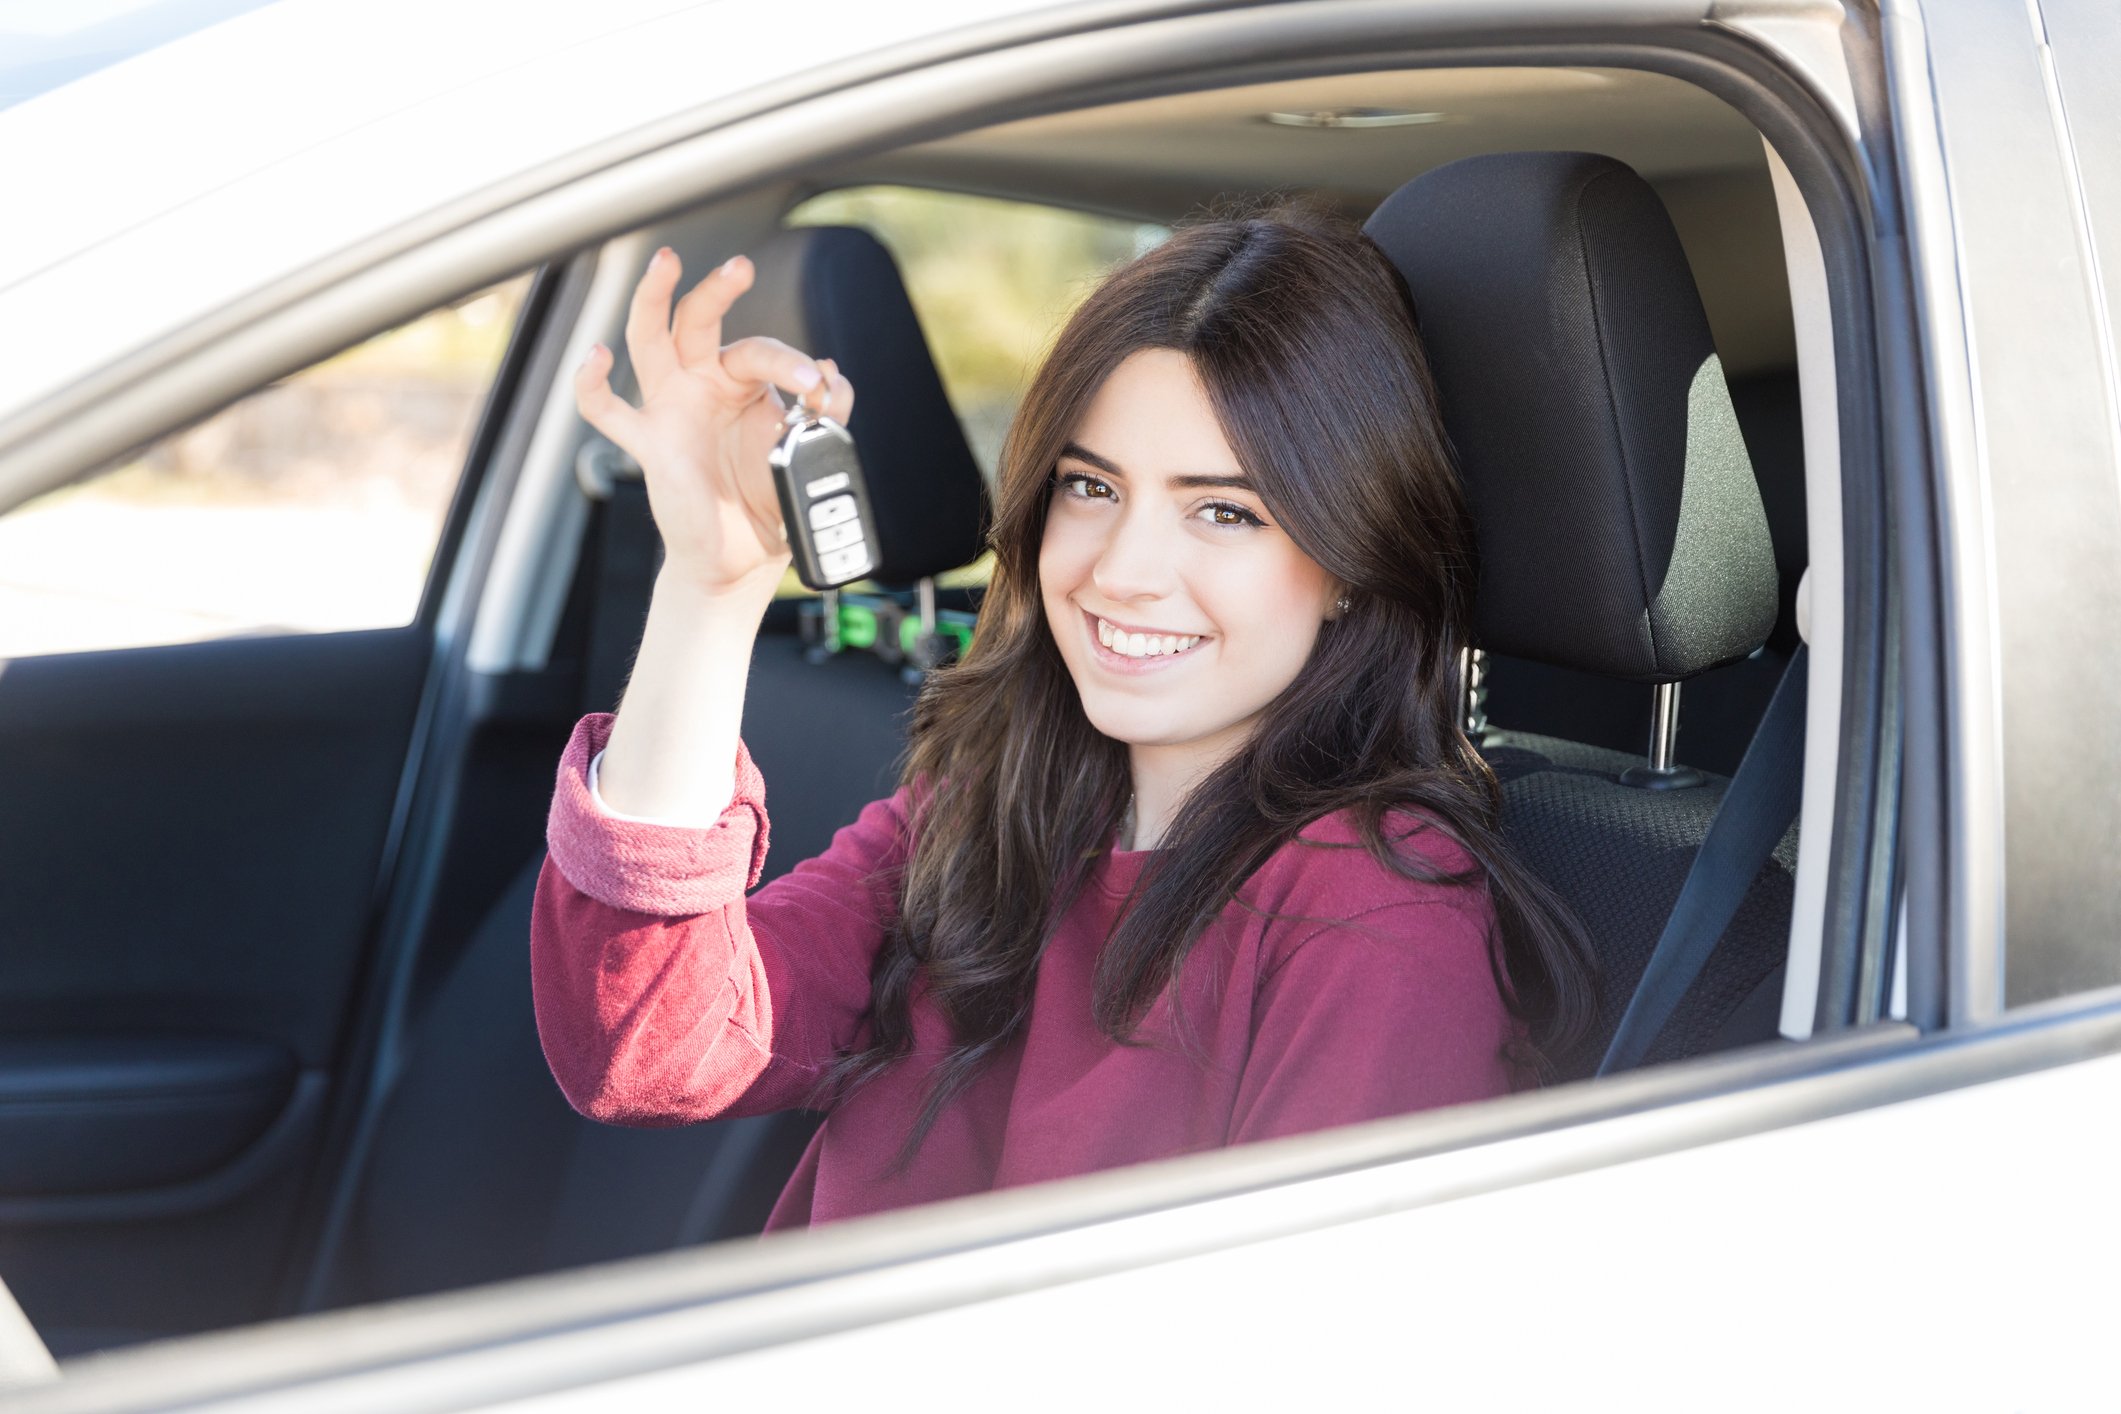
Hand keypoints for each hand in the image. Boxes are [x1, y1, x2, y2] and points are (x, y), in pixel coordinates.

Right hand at [572, 247, 855, 595]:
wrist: (741, 562)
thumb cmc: (767, 505)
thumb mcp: (806, 456)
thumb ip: (825, 417)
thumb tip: (833, 375)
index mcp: (742, 384)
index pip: (761, 351)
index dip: (791, 363)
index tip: (817, 388)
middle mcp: (702, 385)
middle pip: (699, 320)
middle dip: (716, 288)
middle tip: (741, 266)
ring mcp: (670, 409)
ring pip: (650, 340)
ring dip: (654, 298)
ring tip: (665, 262)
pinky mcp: (648, 443)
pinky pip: (607, 410)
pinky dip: (592, 383)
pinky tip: (595, 356)